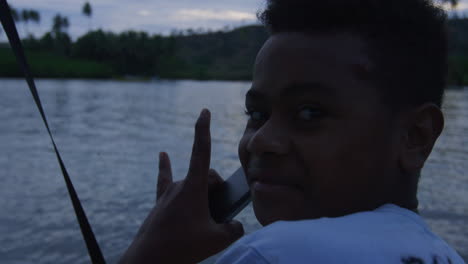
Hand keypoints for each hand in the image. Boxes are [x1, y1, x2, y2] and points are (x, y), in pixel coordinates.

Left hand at [119, 109, 243, 263]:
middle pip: (205, 175)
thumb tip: (235, 226)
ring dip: (202, 193)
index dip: (203, 129)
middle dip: (218, 187)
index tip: (204, 110)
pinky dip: (166, 166)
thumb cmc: (183, 248)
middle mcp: (179, 185)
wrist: (149, 260)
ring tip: (205, 217)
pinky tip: (163, 154)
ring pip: (191, 183)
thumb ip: (233, 230)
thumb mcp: (216, 240)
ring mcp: (168, 193)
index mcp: (193, 188)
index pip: (201, 150)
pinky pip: (165, 179)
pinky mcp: (160, 202)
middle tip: (221, 212)